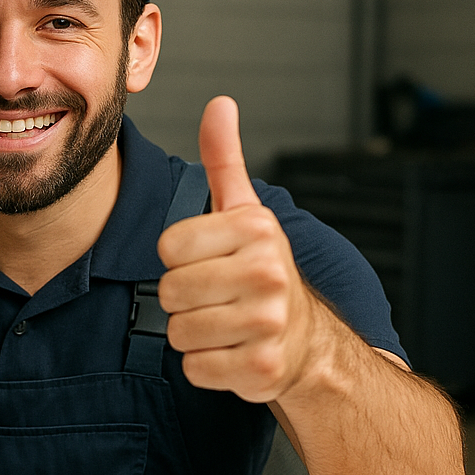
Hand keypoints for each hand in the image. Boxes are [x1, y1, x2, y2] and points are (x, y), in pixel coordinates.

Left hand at [156, 96, 319, 401]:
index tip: (211, 261)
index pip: (168, 248)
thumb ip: (225, 160)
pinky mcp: (261, 368)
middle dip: (184, 300)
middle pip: (170, 292)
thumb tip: (220, 105)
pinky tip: (232, 351)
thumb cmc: (261, 272)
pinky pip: (195, 368)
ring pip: (179, 332)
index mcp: (256, 230)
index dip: (180, 259)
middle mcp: (266, 274)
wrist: (305, 341)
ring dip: (194, 333)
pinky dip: (206, 366)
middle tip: (217, 297)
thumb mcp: (245, 212)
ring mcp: (267, 323)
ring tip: (225, 323)